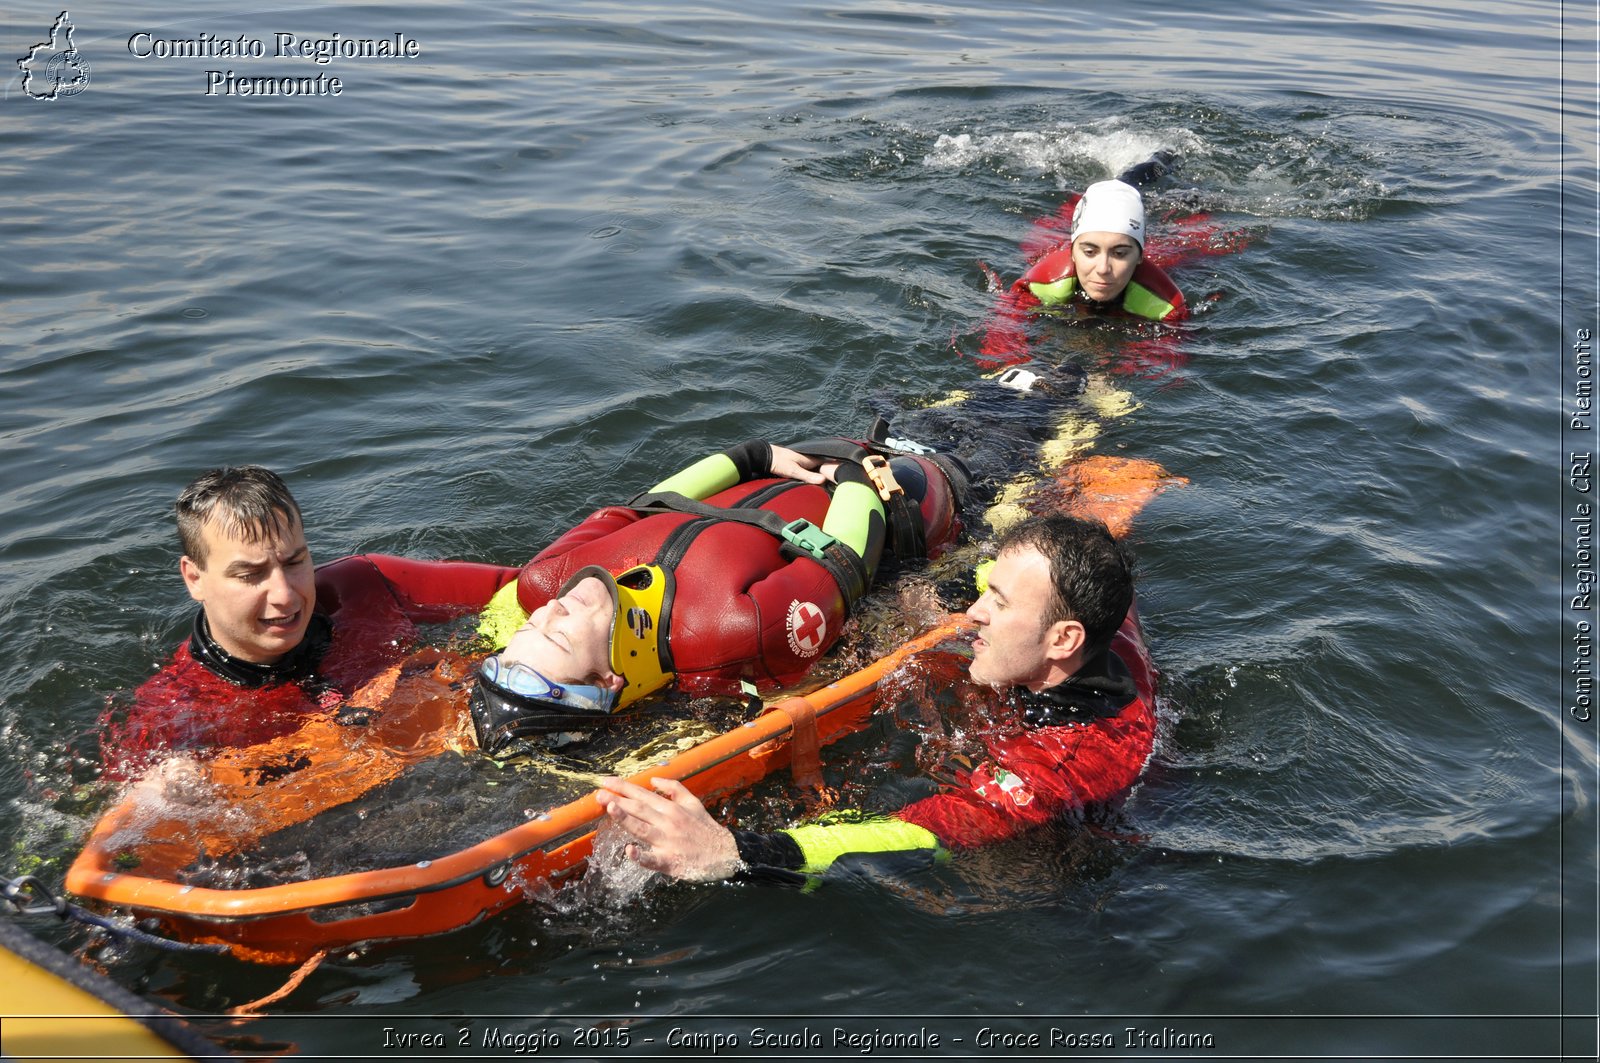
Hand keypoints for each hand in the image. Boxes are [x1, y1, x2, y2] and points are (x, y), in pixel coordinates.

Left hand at [594, 776, 742, 881]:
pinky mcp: (670, 861)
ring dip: (625, 819)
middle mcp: (668, 822)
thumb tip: (654, 779)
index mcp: (672, 808)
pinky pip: (652, 859)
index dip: (623, 787)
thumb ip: (674, 789)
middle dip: (617, 800)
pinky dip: (641, 855)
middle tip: (598, 794)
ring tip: (609, 809)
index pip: (643, 794)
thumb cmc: (705, 829)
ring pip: (643, 829)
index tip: (606, 781)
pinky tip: (629, 850)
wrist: (725, 854)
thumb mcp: (693, 803)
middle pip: (639, 809)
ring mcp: (668, 842)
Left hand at [768, 446, 836, 485]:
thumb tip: (824, 480)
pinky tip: (816, 481)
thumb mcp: (793, 471)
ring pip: (817, 469)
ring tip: (831, 484)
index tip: (845, 474)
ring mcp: (803, 463)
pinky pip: (810, 471)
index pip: (828, 463)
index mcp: (810, 459)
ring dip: (822, 475)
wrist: (765, 457)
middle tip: (840, 482)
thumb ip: (808, 476)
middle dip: (830, 473)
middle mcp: (809, 460)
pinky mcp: (798, 467)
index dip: (836, 468)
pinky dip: (814, 475)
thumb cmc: (779, 462)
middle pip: (823, 467)